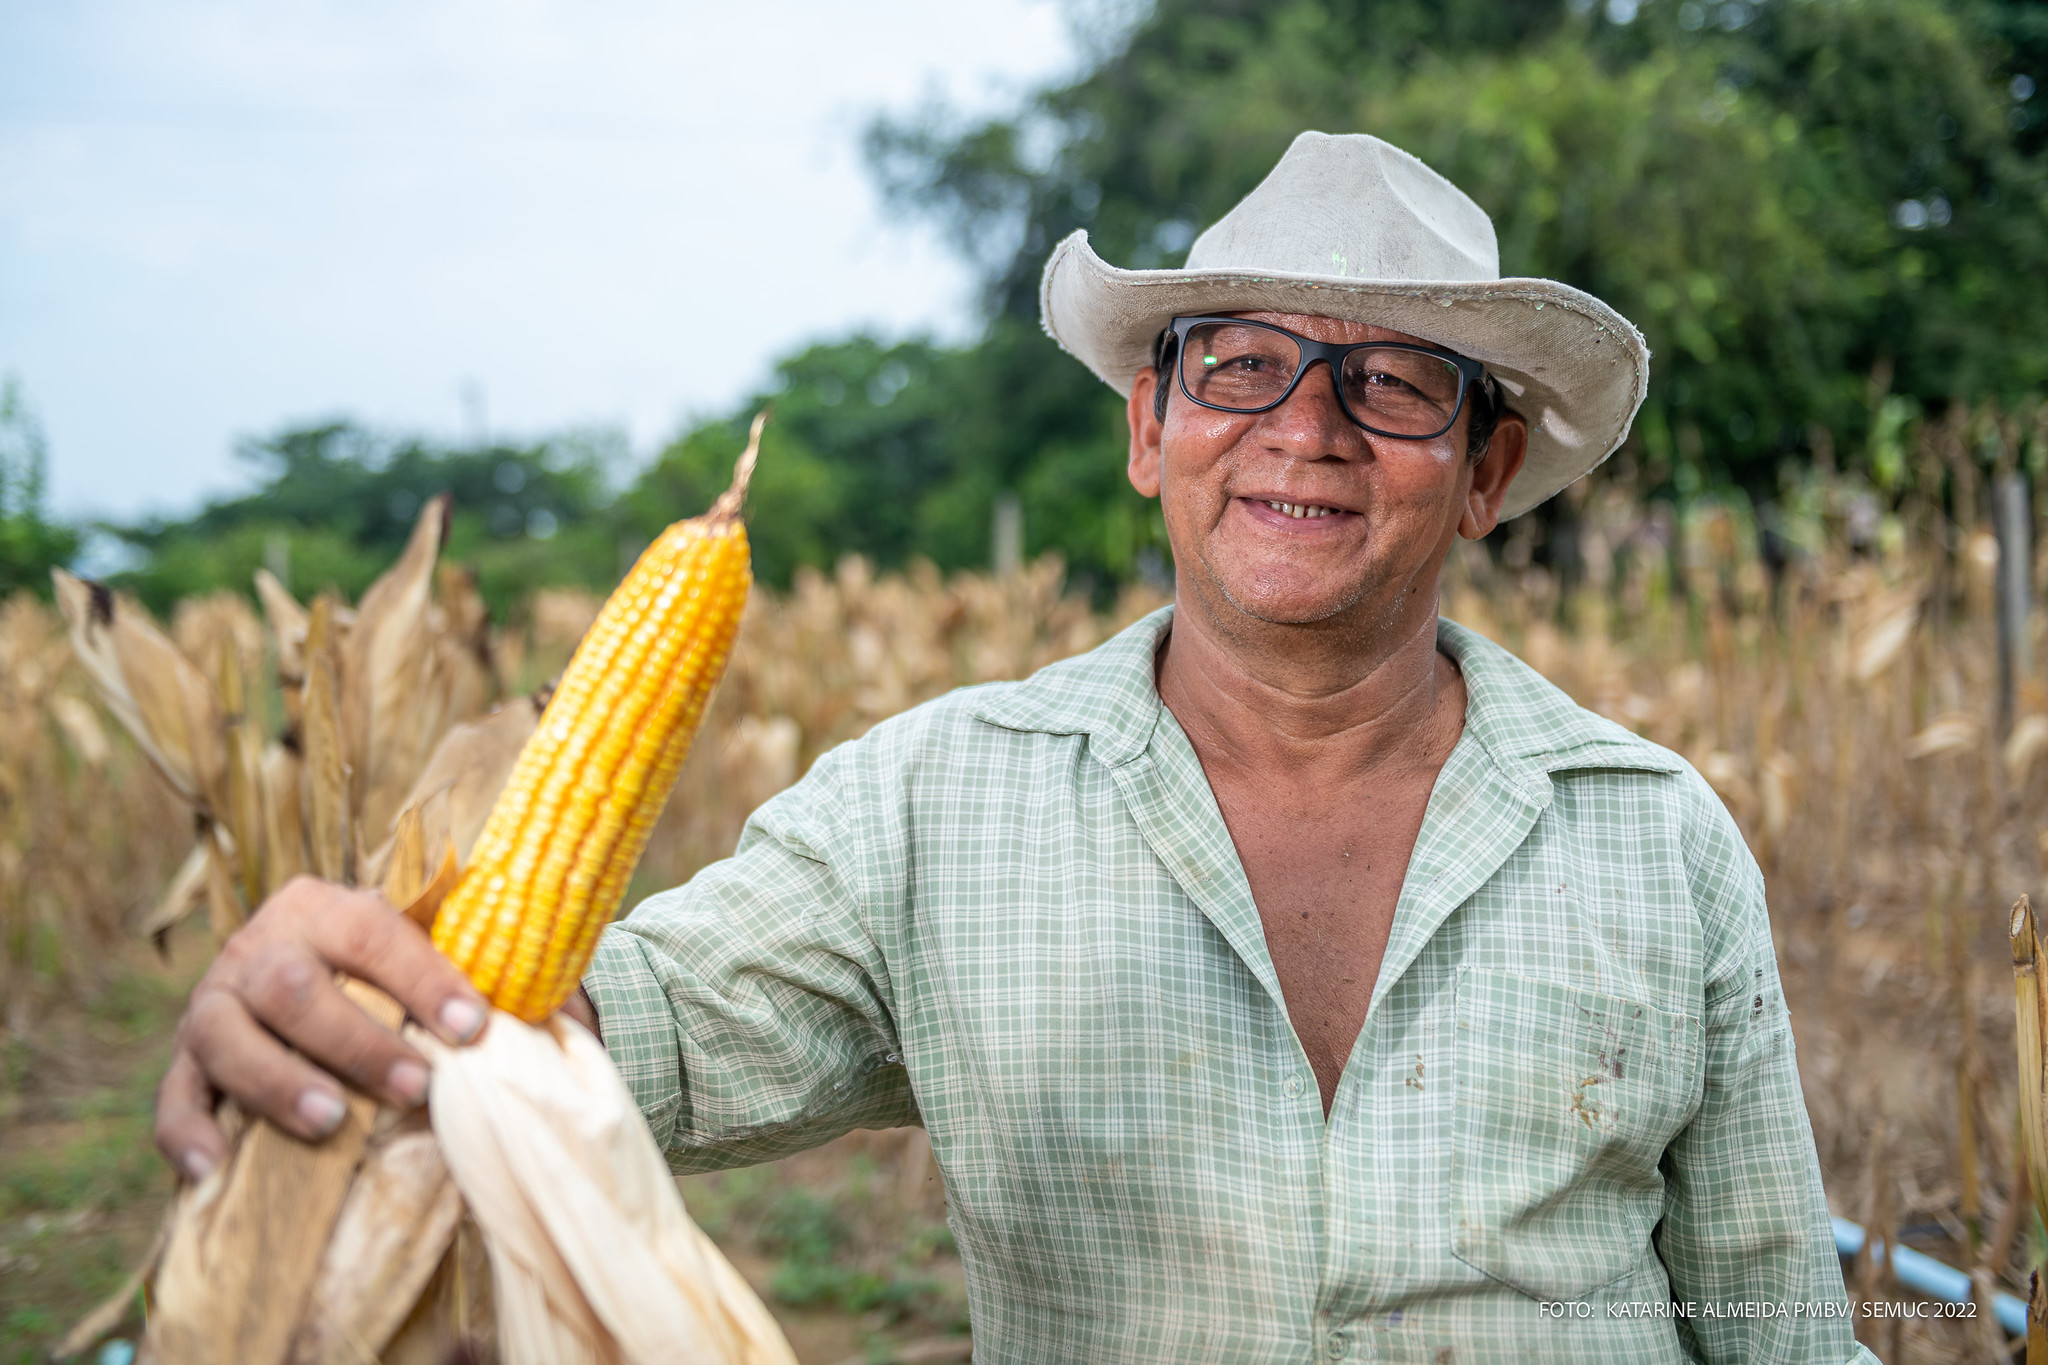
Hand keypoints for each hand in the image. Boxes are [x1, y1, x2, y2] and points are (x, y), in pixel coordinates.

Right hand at [154, 876, 489, 1182]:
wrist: (305, 968)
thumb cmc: (388, 970)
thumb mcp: (428, 950)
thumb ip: (487, 975)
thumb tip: (561, 1015)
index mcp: (325, 907)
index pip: (372, 933)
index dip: (423, 978)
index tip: (472, 1027)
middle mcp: (259, 946)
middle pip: (291, 987)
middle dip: (356, 1041)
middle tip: (416, 1086)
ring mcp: (212, 1002)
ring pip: (224, 1035)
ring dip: (277, 1081)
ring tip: (330, 1122)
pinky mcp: (184, 1060)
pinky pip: (173, 1096)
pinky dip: (186, 1131)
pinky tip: (213, 1168)